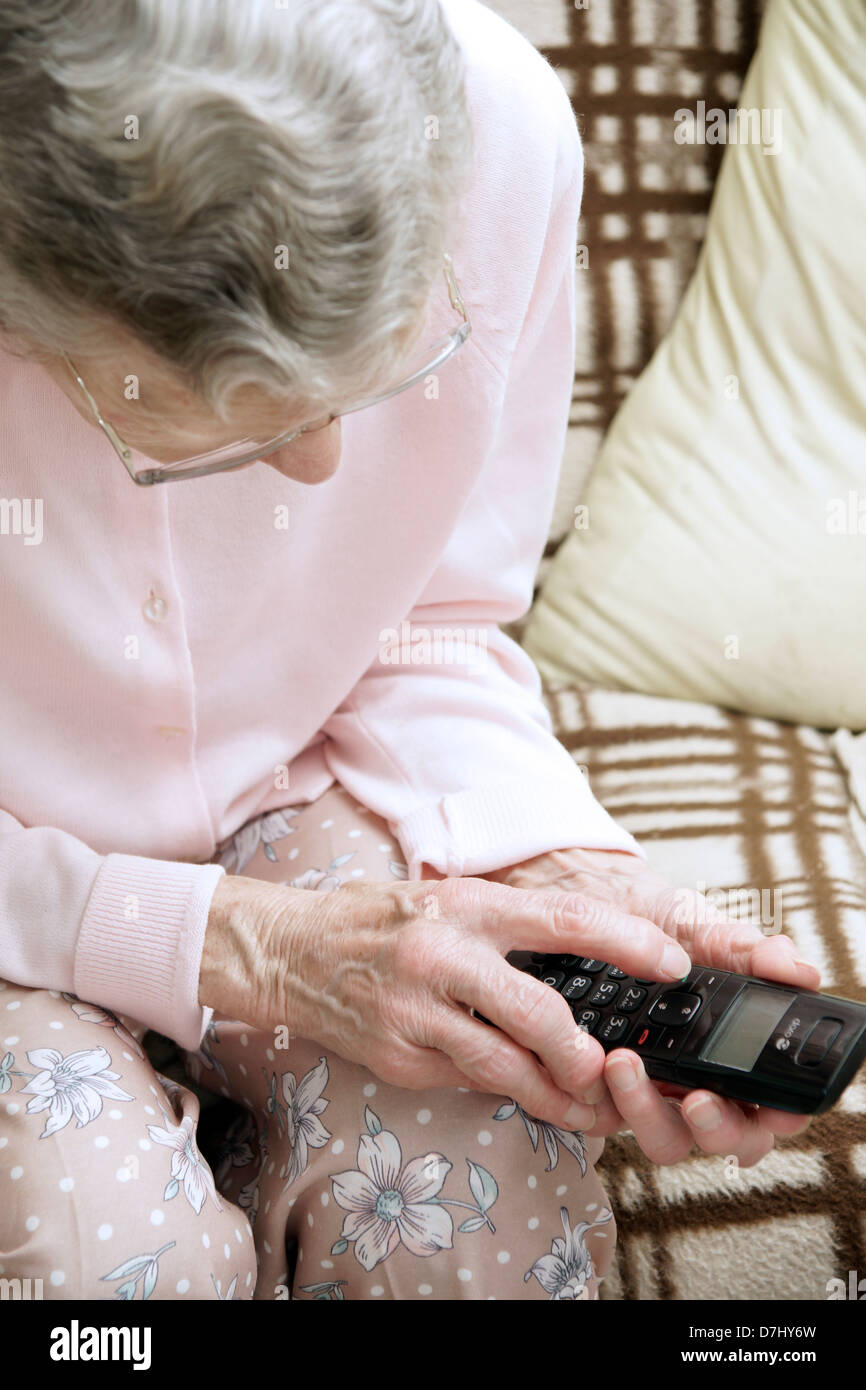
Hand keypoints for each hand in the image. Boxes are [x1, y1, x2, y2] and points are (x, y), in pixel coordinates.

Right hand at [199, 870, 698, 1130]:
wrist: (293, 951)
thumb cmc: (386, 920)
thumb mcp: (452, 900)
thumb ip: (513, 929)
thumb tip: (592, 960)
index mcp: (468, 906)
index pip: (564, 919)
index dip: (626, 943)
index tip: (672, 965)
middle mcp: (444, 956)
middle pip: (539, 1014)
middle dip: (586, 1051)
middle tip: (613, 1065)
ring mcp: (417, 1011)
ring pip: (505, 1065)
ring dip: (555, 1090)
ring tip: (584, 1100)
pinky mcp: (400, 1056)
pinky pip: (469, 1080)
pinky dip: (504, 1087)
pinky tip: (525, 1090)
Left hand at [482, 846, 818, 1165]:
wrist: (597, 906)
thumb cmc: (662, 927)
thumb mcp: (704, 929)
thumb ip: (749, 950)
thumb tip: (797, 970)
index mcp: (739, 1053)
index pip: (775, 1107)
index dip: (781, 1117)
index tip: (771, 1108)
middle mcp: (701, 1082)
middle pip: (724, 1137)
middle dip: (714, 1127)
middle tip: (697, 1099)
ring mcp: (653, 1093)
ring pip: (665, 1138)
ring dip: (647, 1112)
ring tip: (625, 1064)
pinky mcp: (603, 1093)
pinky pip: (606, 1118)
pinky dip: (600, 1098)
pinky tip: (591, 1061)